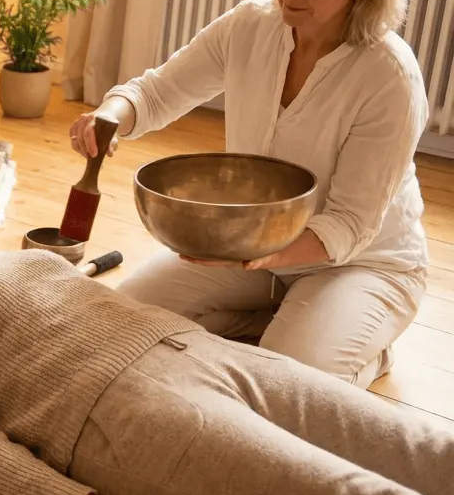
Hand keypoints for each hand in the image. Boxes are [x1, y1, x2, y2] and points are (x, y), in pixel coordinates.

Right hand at [68, 113, 117, 159]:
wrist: (105, 116)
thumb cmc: (109, 126)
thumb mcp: (113, 133)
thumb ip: (112, 143)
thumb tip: (110, 153)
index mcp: (94, 118)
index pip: (88, 132)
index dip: (90, 144)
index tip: (94, 154)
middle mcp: (84, 118)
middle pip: (81, 137)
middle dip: (85, 150)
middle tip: (91, 158)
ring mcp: (78, 122)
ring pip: (75, 140)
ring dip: (80, 149)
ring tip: (88, 155)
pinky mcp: (74, 126)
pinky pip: (73, 139)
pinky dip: (77, 146)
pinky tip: (83, 150)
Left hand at [179, 229, 328, 271]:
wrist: (319, 240)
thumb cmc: (300, 247)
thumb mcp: (282, 253)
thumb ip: (265, 258)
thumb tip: (247, 265)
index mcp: (250, 256)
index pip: (219, 259)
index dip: (201, 259)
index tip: (182, 255)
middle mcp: (247, 252)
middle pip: (217, 254)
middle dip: (198, 252)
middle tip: (176, 247)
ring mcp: (252, 246)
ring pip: (226, 247)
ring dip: (208, 245)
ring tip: (188, 238)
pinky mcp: (259, 237)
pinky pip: (238, 237)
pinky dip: (225, 233)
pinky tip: (214, 229)